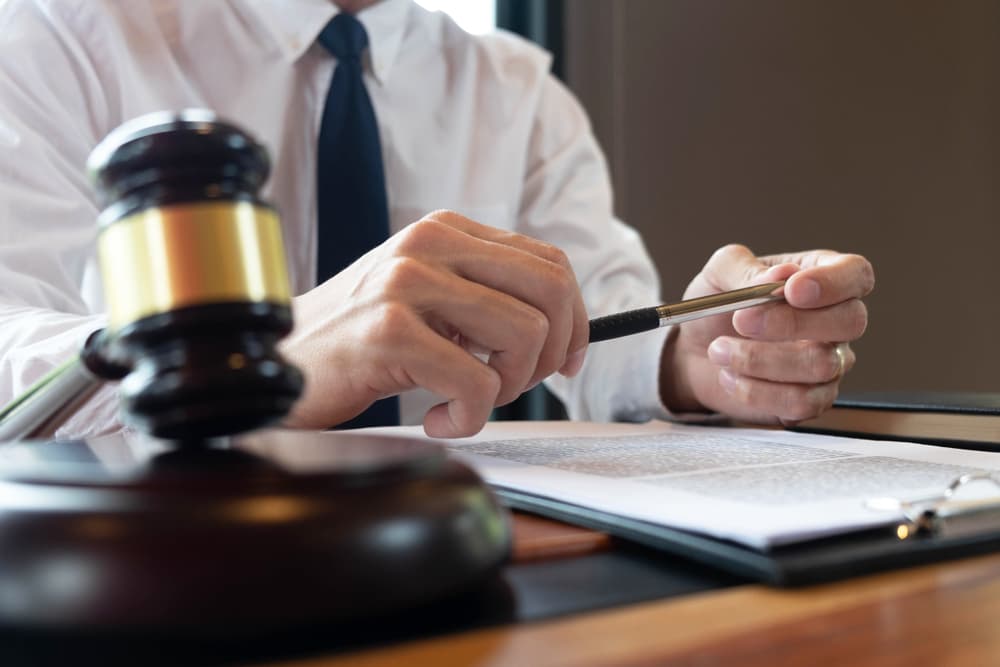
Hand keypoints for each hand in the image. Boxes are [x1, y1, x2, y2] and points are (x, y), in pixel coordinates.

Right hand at [278, 210, 588, 437]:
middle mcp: (429, 243)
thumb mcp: (426, 297)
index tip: (566, 358)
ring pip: (523, 336)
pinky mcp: (390, 331)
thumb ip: (484, 296)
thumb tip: (563, 329)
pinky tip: (439, 417)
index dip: (573, 319)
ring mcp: (408, 283)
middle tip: (514, 384)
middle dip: (551, 353)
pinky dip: (470, 417)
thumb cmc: (356, 340)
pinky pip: (478, 384)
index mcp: (445, 230)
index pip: (549, 263)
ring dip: (510, 388)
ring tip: (468, 400)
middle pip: (550, 292)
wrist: (281, 362)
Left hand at [661, 244, 873, 423]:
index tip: (792, 290)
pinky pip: (801, 402)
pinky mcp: (811, 400)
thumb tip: (778, 277)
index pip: (856, 274)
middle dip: (791, 323)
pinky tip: (729, 376)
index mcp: (820, 276)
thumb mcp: (718, 273)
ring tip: (718, 350)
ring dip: (758, 359)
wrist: (694, 352)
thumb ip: (744, 268)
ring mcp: (829, 363)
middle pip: (850, 321)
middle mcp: (834, 321)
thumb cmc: (717, 306)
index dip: (833, 282)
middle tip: (741, 320)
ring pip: (821, 365)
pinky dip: (756, 391)